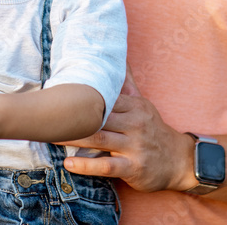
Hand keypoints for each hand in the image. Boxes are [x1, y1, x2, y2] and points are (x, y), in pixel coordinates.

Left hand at [60, 67, 194, 192]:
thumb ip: (128, 84)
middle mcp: (135, 124)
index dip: (80, 96)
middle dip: (72, 115)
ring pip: (99, 139)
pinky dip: (86, 165)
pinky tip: (68, 163)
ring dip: (72, 138)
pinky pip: (106, 166)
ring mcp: (134, 146)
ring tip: (49, 136)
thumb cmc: (154, 131)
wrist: (180, 161)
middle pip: (98, 117)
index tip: (56, 93)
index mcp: (135, 106)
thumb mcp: (144, 105)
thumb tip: (120, 59)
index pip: (104, 97)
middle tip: (45, 114)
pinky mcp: (134, 168)